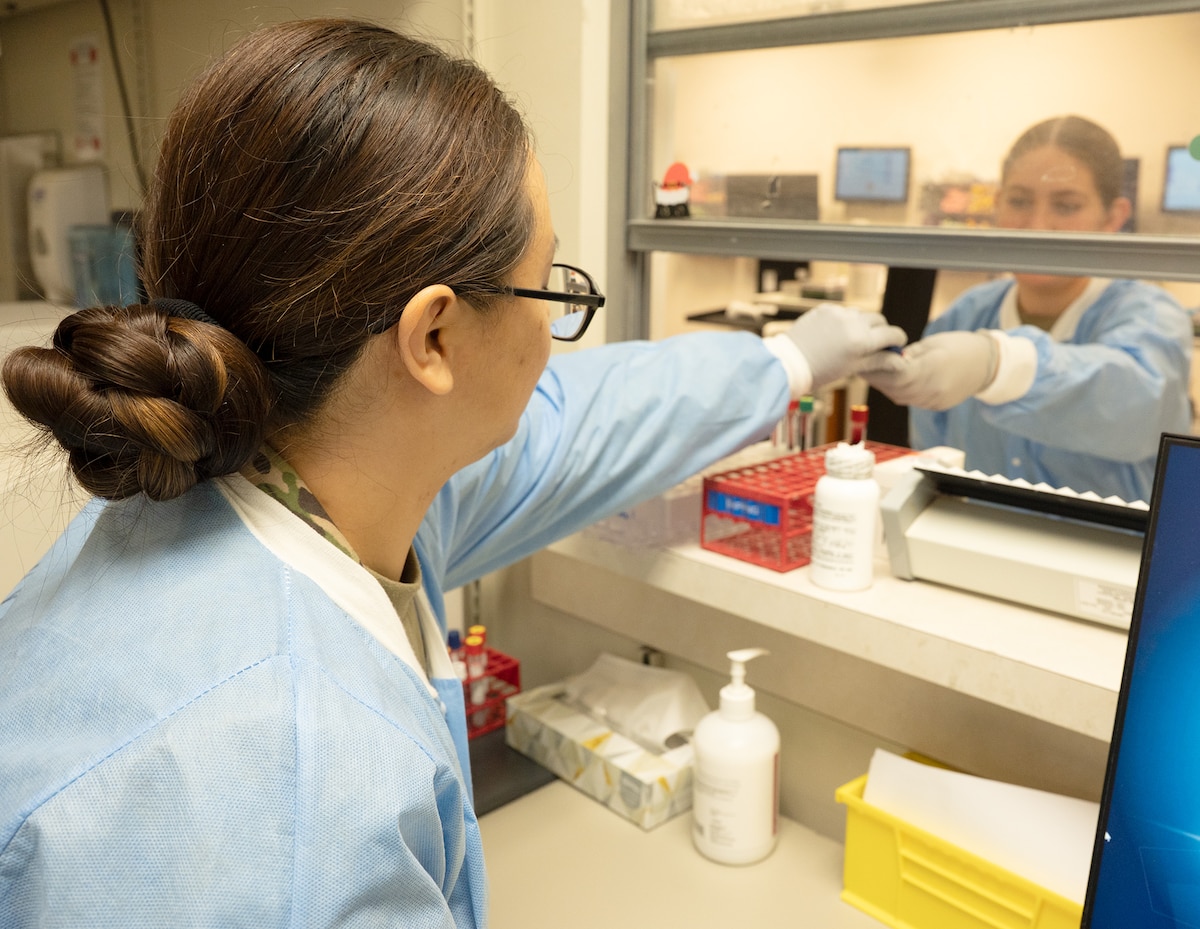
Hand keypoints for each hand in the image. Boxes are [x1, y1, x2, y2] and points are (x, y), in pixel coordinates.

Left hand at [784, 303, 906, 390]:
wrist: (788, 363)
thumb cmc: (821, 371)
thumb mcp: (853, 368)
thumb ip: (878, 360)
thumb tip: (901, 361)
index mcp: (862, 340)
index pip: (892, 334)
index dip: (897, 340)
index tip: (896, 345)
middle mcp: (853, 322)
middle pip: (879, 320)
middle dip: (880, 330)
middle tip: (874, 344)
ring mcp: (838, 312)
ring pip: (860, 314)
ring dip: (862, 324)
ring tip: (851, 340)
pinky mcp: (825, 308)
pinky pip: (843, 311)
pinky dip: (845, 320)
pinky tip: (835, 334)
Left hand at [863, 330, 997, 410]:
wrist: (989, 365)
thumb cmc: (961, 346)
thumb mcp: (934, 343)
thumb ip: (910, 354)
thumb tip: (885, 358)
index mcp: (933, 368)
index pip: (897, 372)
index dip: (880, 365)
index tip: (867, 356)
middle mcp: (933, 389)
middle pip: (894, 387)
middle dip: (876, 376)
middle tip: (861, 363)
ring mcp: (934, 400)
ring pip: (899, 396)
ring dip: (884, 385)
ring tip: (872, 370)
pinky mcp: (935, 406)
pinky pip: (910, 400)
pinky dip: (897, 391)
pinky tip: (890, 380)